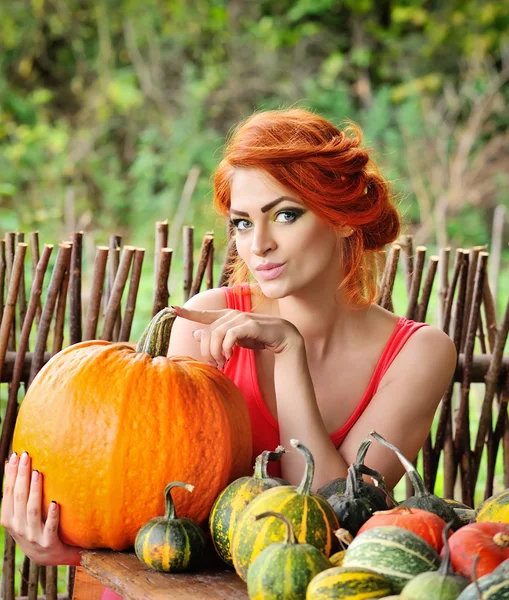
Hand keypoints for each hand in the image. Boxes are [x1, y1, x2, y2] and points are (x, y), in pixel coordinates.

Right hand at [1, 451, 81, 565]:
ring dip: (35, 490)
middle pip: (19, 497)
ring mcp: (33, 536)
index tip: (15, 455)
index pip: (8, 492)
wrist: (50, 556)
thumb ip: (18, 493)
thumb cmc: (36, 527)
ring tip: (38, 472)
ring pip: (32, 510)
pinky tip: (55, 502)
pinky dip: (52, 515)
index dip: (11, 474)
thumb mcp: (22, 513)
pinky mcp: (49, 543)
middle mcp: (18, 527)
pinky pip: (50, 527)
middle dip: (21, 475)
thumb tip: (14, 462)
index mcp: (9, 519)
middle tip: (26, 455)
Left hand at [171, 306, 302, 367]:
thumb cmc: (259, 339)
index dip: (189, 312)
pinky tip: (229, 355)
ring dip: (216, 351)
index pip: (204, 314)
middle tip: (214, 363)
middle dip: (207, 350)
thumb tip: (195, 333)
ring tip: (222, 361)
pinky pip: (229, 335)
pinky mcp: (249, 324)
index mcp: (227, 317)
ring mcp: (241, 318)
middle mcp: (232, 314)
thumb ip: (217, 336)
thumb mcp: (235, 340)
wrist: (283, 339)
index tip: (173, 309)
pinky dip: (226, 347)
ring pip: (216, 333)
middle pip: (208, 331)